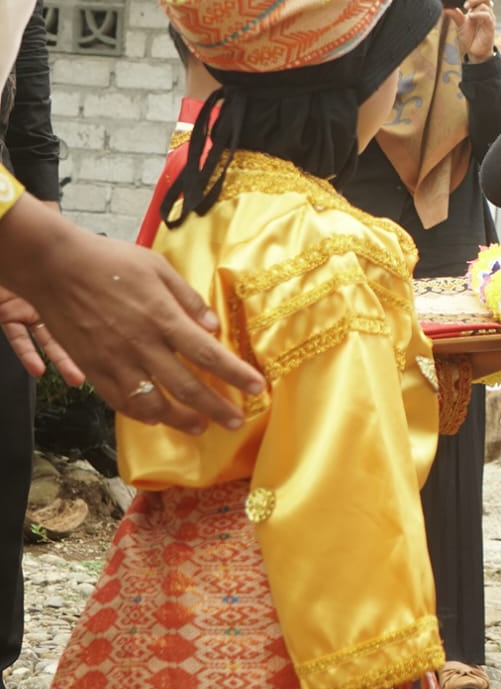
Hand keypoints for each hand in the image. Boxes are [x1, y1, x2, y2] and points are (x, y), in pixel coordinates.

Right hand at [0, 198, 263, 430]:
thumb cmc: (111, 261)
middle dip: (215, 408)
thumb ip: (189, 300)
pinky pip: (119, 401)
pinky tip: (155, 418)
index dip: (235, 374)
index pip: (208, 354)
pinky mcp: (91, 368)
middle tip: (236, 421)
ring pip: (151, 404)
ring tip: (199, 427)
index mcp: (162, 318)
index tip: (258, 388)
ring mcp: (114, 361)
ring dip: (179, 420)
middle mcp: (141, 345)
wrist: (54, 268)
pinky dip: (140, 415)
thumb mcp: (159, 269)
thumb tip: (213, 327)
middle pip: (185, 387)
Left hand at [449, 0, 496, 62]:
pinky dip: (478, 13)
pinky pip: (487, 15)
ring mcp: (489, 18)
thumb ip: (454, 13)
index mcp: (477, 8)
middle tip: (465, 3)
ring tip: (466, 9)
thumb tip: (444, 6)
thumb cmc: (470, 36)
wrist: (475, 52)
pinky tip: (471, 16)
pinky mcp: (490, 26)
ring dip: (475, 3)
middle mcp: (485, 11)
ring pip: (486, 3)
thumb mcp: (459, 23)